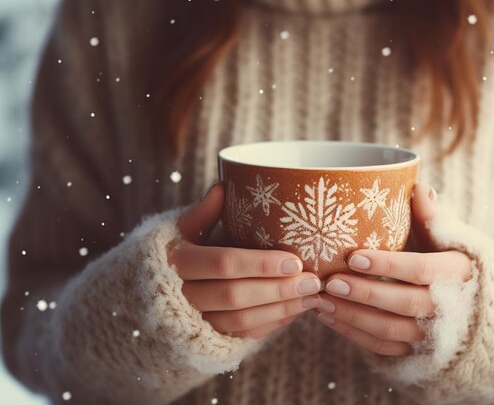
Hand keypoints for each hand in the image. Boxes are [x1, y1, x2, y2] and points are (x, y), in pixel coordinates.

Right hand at [169, 183, 322, 338]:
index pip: (224, 264)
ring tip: (312, 297)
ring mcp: (196, 321)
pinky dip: (273, 323)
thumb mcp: (182, 230)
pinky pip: (244, 335)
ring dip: (281, 309)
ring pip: (241, 322)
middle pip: (235, 296)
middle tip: (312, 281)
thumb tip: (223, 185)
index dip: (261, 265)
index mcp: (178, 260)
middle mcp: (183, 295)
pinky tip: (297, 309)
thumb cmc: (177, 251)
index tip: (294, 261)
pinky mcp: (209, 338)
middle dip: (278, 290)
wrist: (152, 292)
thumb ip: (203, 213)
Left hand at [313, 183, 472, 355]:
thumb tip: (419, 186)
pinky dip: (353, 334)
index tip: (353, 256)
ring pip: (391, 330)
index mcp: (457, 272)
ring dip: (352, 316)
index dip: (388, 265)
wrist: (470, 303)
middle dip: (365, 294)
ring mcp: (433, 333)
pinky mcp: (416, 350)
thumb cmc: (447, 259)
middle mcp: (450, 307)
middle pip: (405, 304)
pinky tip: (328, 316)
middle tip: (330, 282)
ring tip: (321, 299)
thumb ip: (430, 216)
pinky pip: (383, 348)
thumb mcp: (444, 236)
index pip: (421, 270)